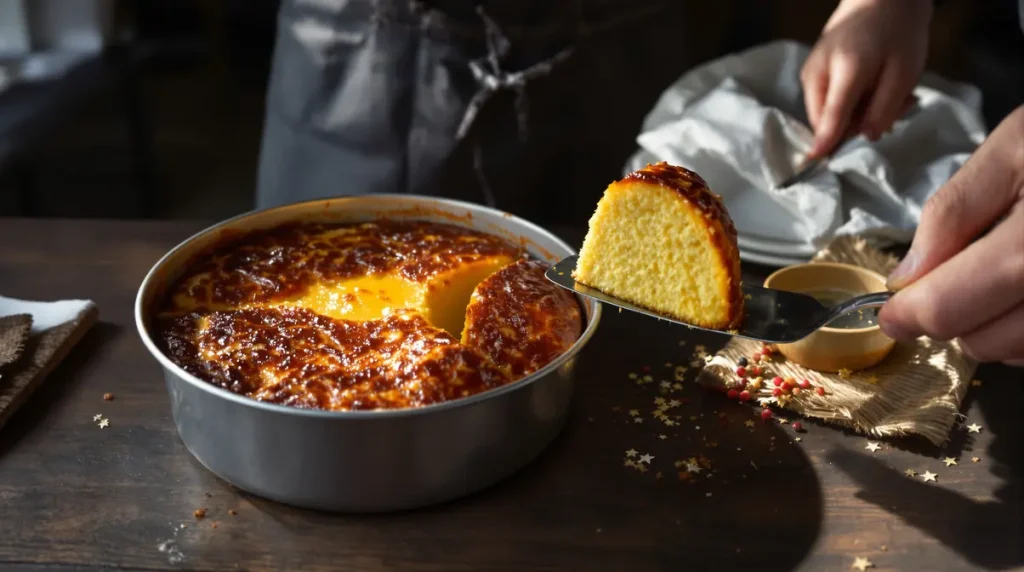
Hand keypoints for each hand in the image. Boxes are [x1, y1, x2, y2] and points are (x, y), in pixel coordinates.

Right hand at [801, 0, 932, 158]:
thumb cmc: (898, 31)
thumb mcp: (905, 72)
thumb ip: (885, 108)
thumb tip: (865, 136)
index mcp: (846, 69)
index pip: (832, 115)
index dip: (826, 141)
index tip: (814, 161)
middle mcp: (819, 72)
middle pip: (827, 119)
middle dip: (858, 125)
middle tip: (899, 108)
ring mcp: (811, 72)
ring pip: (827, 113)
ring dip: (858, 115)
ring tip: (891, 95)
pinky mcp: (811, 73)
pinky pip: (828, 102)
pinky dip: (851, 104)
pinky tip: (875, 89)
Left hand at [878, 105, 1023, 365]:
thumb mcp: (1014, 147)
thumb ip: (953, 211)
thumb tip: (907, 277)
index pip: (949, 307)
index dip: (908, 314)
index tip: (891, 310)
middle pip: (982, 340)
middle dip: (951, 317)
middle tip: (952, 278)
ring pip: (1018, 352)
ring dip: (992, 327)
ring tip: (999, 274)